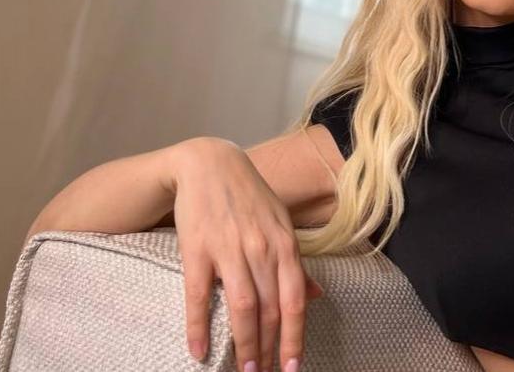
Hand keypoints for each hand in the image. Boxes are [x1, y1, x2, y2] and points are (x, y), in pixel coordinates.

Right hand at [169, 137, 323, 371]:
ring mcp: (229, 250)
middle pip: (270, 311)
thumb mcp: (281, 224)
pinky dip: (199, 327)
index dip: (295, 338)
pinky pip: (198, 296)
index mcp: (285, 244)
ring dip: (244, 345)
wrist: (209, 164)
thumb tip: (316, 297)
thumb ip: (295, 264)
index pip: (295, 301)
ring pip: (242, 308)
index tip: (293, 367)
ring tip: (244, 371)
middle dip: (269, 350)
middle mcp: (261, 249)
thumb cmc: (249, 198)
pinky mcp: (197, 250)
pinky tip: (200, 352)